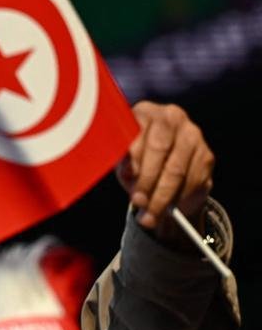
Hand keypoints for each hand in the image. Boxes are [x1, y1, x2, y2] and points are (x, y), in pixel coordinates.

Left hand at [115, 102, 213, 234]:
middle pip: (160, 150)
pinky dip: (179, 199)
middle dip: (148, 182)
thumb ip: (124, 164)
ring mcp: (193, 134)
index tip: (127, 181)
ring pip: (177, 170)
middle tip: (139, 204)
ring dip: (162, 198)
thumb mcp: (122, 161)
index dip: (133, 161)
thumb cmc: (135, 159)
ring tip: (149, 217)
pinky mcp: (206, 154)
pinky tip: (167, 209)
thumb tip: (131, 173)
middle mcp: (172, 117)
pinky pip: (193, 180)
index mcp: (145, 112)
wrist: (164, 161)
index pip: (139, 134)